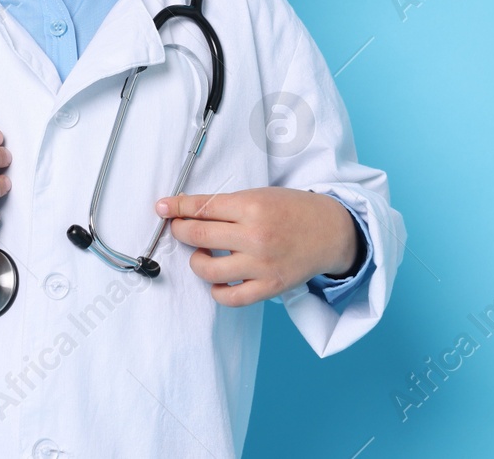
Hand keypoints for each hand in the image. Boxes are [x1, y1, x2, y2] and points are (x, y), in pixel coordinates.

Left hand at [155, 187, 361, 306]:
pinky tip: (219, 279)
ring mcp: (261, 265)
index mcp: (252, 206)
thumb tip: (184, 210)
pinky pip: (230, 297)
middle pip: (198, 236)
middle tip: (179, 229)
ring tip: (204, 255)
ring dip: (196, 261)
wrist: (330, 231)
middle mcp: (255, 236)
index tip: (162, 208)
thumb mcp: (259, 195)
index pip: (201, 207)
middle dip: (180, 231)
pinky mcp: (269, 287)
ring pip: (207, 270)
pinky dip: (217, 290)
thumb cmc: (292, 210)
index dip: (176, 207)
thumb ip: (225, 204)